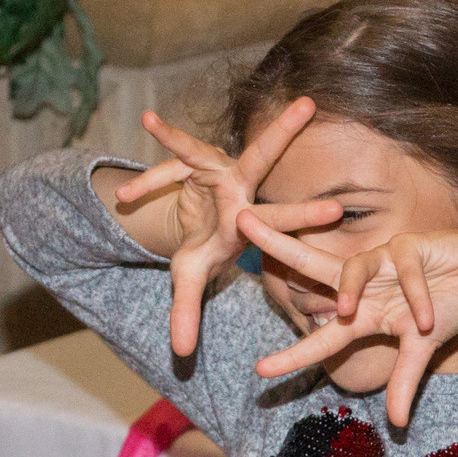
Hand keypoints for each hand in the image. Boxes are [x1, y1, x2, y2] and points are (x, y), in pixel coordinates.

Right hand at [109, 98, 340, 355]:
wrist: (192, 221)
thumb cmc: (204, 249)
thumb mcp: (192, 279)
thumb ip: (188, 312)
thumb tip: (182, 353)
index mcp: (250, 220)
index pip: (280, 219)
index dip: (305, 218)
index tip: (335, 213)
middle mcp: (237, 187)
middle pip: (260, 158)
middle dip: (282, 132)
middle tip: (307, 104)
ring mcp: (212, 168)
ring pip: (196, 149)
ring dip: (174, 138)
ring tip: (150, 120)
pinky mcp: (187, 160)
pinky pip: (163, 166)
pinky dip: (143, 180)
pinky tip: (122, 195)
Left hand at [243, 223, 457, 425]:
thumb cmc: (450, 308)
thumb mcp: (422, 352)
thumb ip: (403, 382)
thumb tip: (396, 424)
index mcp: (360, 313)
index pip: (319, 337)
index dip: (292, 355)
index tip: (260, 371)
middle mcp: (362, 285)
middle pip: (311, 267)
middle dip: (277, 245)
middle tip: (241, 223)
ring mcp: (383, 261)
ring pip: (349, 267)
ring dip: (346, 290)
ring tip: (345, 312)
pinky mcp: (408, 246)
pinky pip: (405, 270)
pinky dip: (415, 296)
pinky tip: (427, 317)